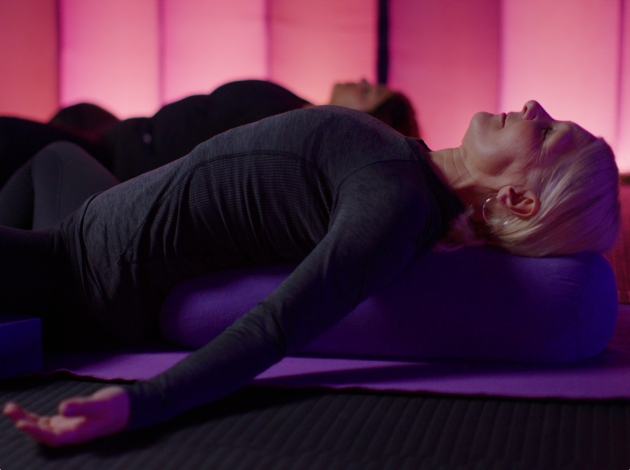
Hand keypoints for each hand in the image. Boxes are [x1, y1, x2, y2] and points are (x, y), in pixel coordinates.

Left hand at [3, 385, 129, 446]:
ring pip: (42, 428)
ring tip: (10, 408)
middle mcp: (71, 434)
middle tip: (10, 409)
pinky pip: (46, 422)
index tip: (21, 424)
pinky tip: (22, 412)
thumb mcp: (102, 403)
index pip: (54, 437)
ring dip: (25, 420)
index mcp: (80, 433)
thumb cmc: (116, 405)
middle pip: (43, 433)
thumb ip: (83, 406)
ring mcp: (68, 428)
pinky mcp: (66, 422)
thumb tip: (62, 408)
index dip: (36, 432)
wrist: (126, 408)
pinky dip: (33, 418)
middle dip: (25, 423)